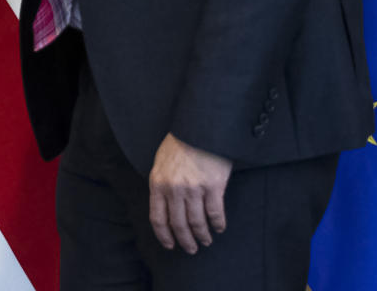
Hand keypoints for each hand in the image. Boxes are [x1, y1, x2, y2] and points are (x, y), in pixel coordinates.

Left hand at [148, 133, 232, 254]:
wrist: (199, 128)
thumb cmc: (179, 144)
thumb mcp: (160, 163)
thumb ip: (160, 184)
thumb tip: (163, 206)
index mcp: (158, 184)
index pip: (158, 218)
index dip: (164, 235)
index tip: (170, 245)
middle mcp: (174, 189)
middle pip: (178, 224)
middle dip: (185, 241)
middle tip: (191, 249)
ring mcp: (194, 189)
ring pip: (197, 222)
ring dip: (202, 236)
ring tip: (205, 241)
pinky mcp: (213, 186)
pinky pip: (215, 213)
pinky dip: (217, 224)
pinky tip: (219, 228)